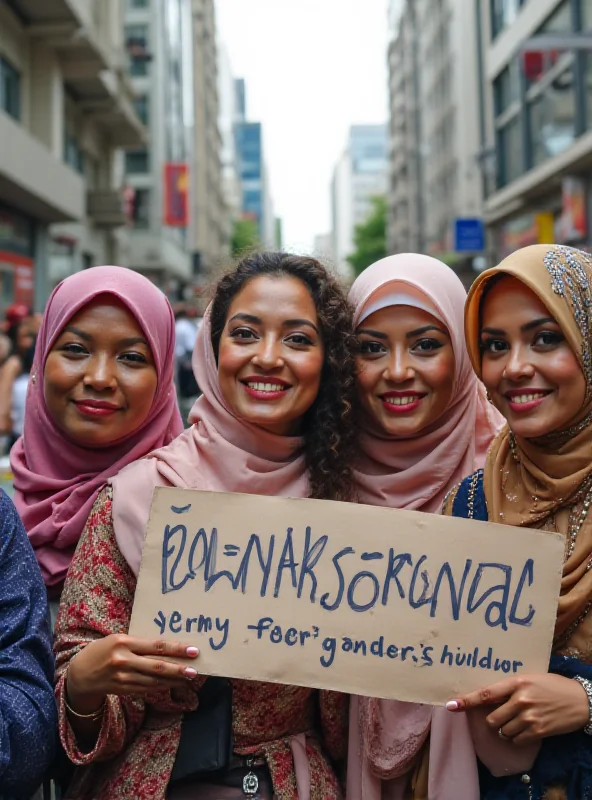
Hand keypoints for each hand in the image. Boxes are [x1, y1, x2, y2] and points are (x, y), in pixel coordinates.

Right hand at [66, 634, 198, 714]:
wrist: (79, 674)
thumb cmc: (102, 650)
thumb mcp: (118, 639)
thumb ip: (139, 643)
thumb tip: (166, 646)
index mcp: (123, 642)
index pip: (155, 646)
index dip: (176, 649)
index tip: (193, 650)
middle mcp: (123, 660)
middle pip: (157, 666)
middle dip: (178, 669)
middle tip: (195, 670)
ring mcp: (123, 678)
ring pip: (154, 680)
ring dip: (173, 680)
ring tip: (188, 678)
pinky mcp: (123, 690)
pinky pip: (146, 688)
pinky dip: (161, 686)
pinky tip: (172, 684)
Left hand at [446, 674, 589, 744]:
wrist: (580, 699)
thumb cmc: (552, 686)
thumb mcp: (530, 678)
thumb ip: (510, 686)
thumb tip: (487, 695)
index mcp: (516, 682)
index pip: (486, 693)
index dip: (467, 700)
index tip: (451, 705)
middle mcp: (520, 699)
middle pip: (491, 718)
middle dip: (493, 720)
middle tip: (503, 716)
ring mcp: (529, 716)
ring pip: (503, 731)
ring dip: (506, 730)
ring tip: (519, 721)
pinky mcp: (539, 731)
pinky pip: (517, 740)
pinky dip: (518, 738)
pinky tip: (528, 729)